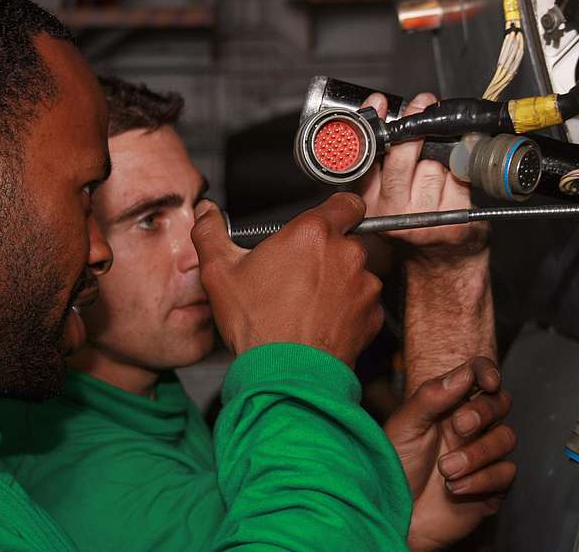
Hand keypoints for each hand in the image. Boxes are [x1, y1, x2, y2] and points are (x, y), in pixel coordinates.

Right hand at [190, 193, 382, 366]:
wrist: (287, 376)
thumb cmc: (259, 326)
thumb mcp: (219, 273)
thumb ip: (211, 233)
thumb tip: (207, 214)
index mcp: (313, 233)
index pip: (346, 202)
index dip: (336, 210)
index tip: (325, 221)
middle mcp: (346, 254)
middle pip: (345, 240)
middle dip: (326, 252)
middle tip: (298, 273)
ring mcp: (363, 285)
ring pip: (355, 272)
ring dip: (338, 281)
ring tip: (307, 302)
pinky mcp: (372, 314)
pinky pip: (362, 302)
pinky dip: (347, 308)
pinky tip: (320, 320)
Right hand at [359, 93, 488, 262]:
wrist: (442, 265)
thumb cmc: (416, 223)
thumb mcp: (386, 197)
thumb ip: (382, 163)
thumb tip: (387, 113)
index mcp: (370, 202)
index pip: (366, 159)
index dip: (373, 126)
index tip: (379, 103)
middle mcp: (392, 212)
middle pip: (402, 156)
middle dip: (415, 125)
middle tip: (423, 105)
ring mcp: (423, 218)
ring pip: (434, 165)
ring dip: (441, 158)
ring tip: (439, 169)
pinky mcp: (451, 221)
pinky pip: (458, 178)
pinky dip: (461, 173)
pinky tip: (455, 182)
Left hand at [384, 358, 515, 551]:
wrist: (392, 515)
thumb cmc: (394, 466)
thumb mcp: (405, 426)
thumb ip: (431, 396)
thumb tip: (463, 374)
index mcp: (450, 404)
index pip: (478, 375)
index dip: (488, 372)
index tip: (488, 381)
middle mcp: (471, 426)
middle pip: (500, 403)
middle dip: (483, 412)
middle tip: (459, 425)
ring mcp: (483, 455)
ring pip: (506, 438)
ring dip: (477, 453)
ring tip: (446, 469)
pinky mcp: (491, 486)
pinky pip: (505, 473)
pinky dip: (481, 479)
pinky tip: (455, 487)